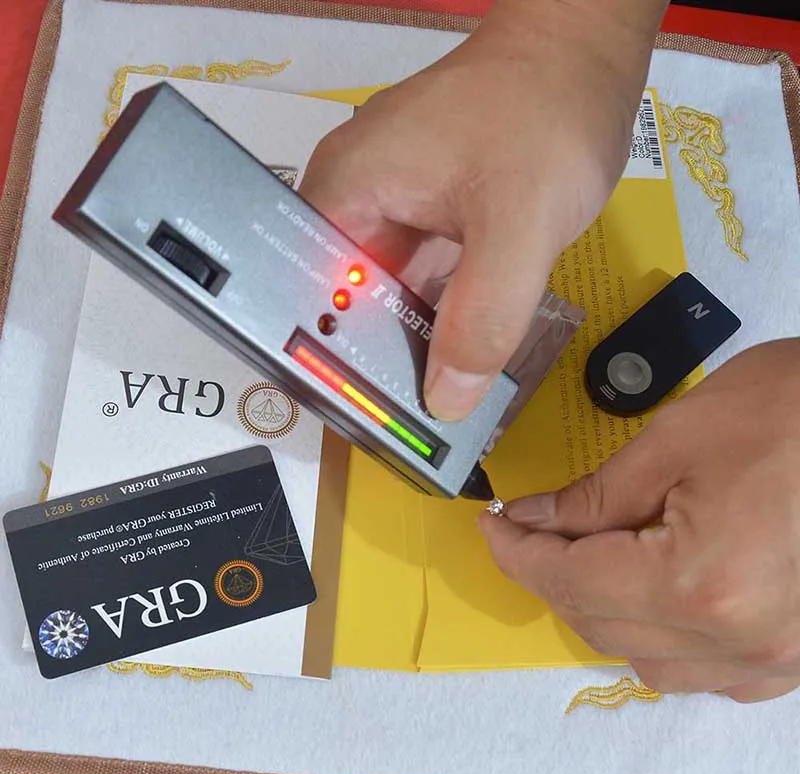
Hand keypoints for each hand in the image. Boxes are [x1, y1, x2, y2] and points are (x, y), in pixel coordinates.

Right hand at [300, 0, 666, 420]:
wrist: (584, 56)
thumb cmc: (546, 115)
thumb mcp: (519, 225)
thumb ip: (482, 317)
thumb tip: (446, 400)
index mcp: (346, 189)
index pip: (305, 293)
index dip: (324, 361)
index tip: (356, 416)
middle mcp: (354, 201)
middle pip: (342, 304)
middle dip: (370, 364)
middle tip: (396, 428)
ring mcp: (390, 209)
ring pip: (383, 300)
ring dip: (406, 347)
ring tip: (420, 410)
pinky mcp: (425, 218)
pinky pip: (417, 284)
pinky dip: (434, 320)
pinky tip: (448, 361)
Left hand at [480, 339, 799, 702]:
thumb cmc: (788, 410)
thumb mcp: (674, 441)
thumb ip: (595, 496)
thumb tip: (532, 519)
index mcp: (701, 584)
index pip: (570, 582)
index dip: (517, 553)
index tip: (492, 525)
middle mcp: (739, 641)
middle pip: (601, 626)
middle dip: (552, 577)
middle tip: (529, 530)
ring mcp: (776, 658)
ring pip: (649, 659)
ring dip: (601, 610)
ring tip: (585, 555)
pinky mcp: (798, 654)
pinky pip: (705, 670)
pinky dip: (661, 634)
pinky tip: (653, 591)